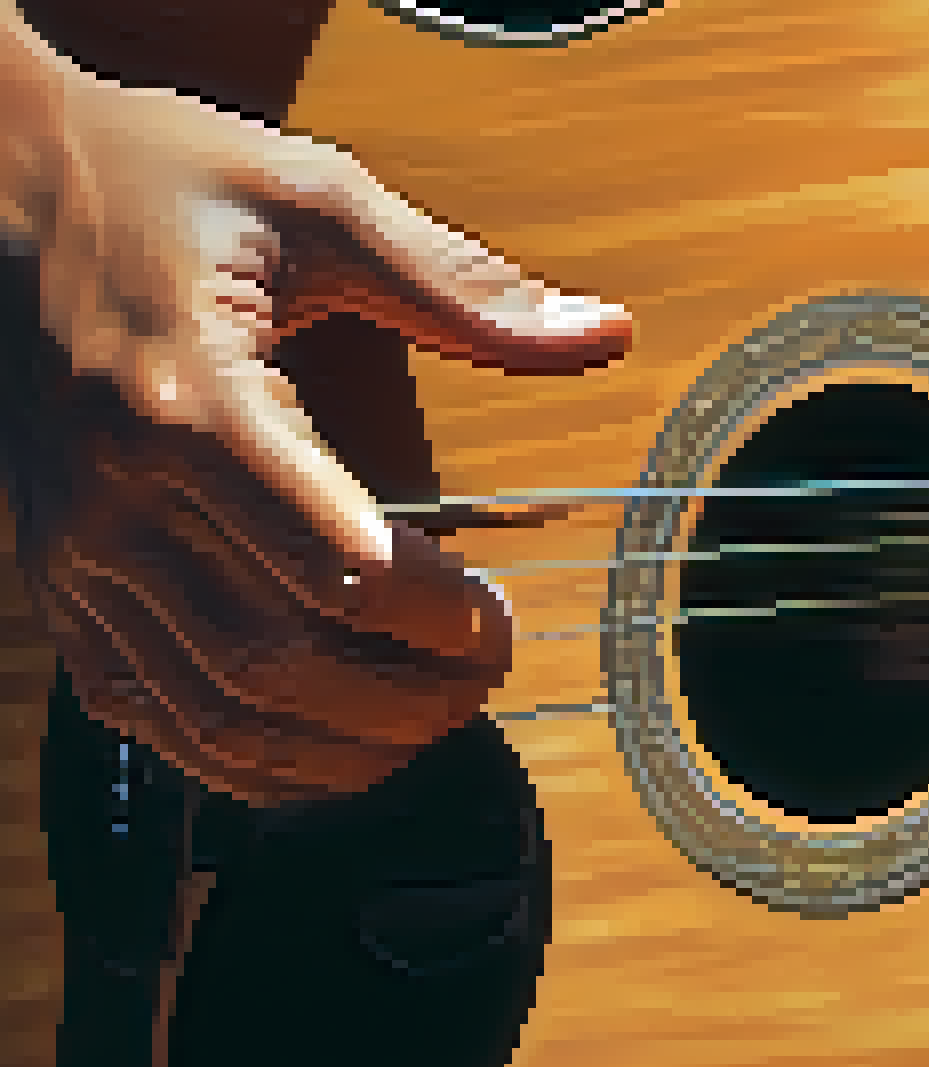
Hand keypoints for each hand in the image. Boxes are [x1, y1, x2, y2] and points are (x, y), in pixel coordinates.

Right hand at [2, 57, 629, 802]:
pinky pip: (145, 712)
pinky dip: (247, 756)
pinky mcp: (56, 584)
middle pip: (281, 660)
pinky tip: (330, 748)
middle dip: (406, 696)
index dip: (438, 620)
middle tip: (485, 675)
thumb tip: (605, 331)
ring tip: (431, 717)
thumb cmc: (158, 180)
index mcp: (191, 404)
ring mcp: (75, 553)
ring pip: (215, 709)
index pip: (338, 570)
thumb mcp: (316, 197)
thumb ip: (461, 283)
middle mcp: (116, 497)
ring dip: (342, 746)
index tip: (499, 618)